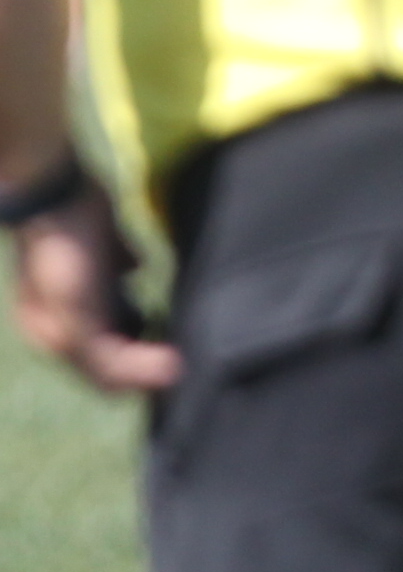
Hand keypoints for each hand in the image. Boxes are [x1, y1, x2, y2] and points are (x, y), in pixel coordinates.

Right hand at [12, 190, 176, 396]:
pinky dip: (144, 279)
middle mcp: (69, 319)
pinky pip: (132, 280)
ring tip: (165, 310)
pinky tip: (141, 270)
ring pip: (129, 318)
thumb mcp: (76, 319)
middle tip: (174, 337)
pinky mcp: (105, 259)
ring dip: (149, 319)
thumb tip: (167, 374)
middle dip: (148, 351)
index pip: (107, 382)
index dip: (142, 378)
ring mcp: (86, 288)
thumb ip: (110, 360)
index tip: (177, 362)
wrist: (57, 190)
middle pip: (121, 353)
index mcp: (55, 339)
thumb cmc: (62, 259)